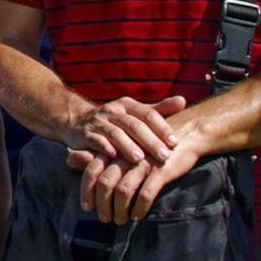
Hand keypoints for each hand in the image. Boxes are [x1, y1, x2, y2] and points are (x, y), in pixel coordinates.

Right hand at [65, 96, 185, 164]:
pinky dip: (104, 147)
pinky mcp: (84, 134)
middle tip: (164, 156)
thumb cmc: (114, 121)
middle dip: (150, 141)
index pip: (148, 114)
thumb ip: (158, 109)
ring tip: (140, 159)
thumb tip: (183, 101)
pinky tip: (113, 157)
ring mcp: (97, 122)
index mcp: (127, 104)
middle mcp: (112, 110)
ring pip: (115, 133)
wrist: (77, 122)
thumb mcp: (135, 113)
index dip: (162, 128)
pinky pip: (95, 140)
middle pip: (134, 125)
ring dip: (127, 146)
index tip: (175, 143)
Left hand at [69, 138, 202, 222]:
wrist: (185, 134)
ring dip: (119, 209)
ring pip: (123, 191)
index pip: (92, 170)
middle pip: (105, 183)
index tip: (87, 207)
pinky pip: (146, 194)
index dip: (86, 190)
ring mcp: (143, 163)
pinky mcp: (160, 171)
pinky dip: (139, 208)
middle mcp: (125, 155)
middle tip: (103, 218)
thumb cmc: (146, 144)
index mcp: (114, 149)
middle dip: (102, 204)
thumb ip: (95, 154)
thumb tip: (69, 160)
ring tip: (119, 220)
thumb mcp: (121, 148)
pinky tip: (137, 216)